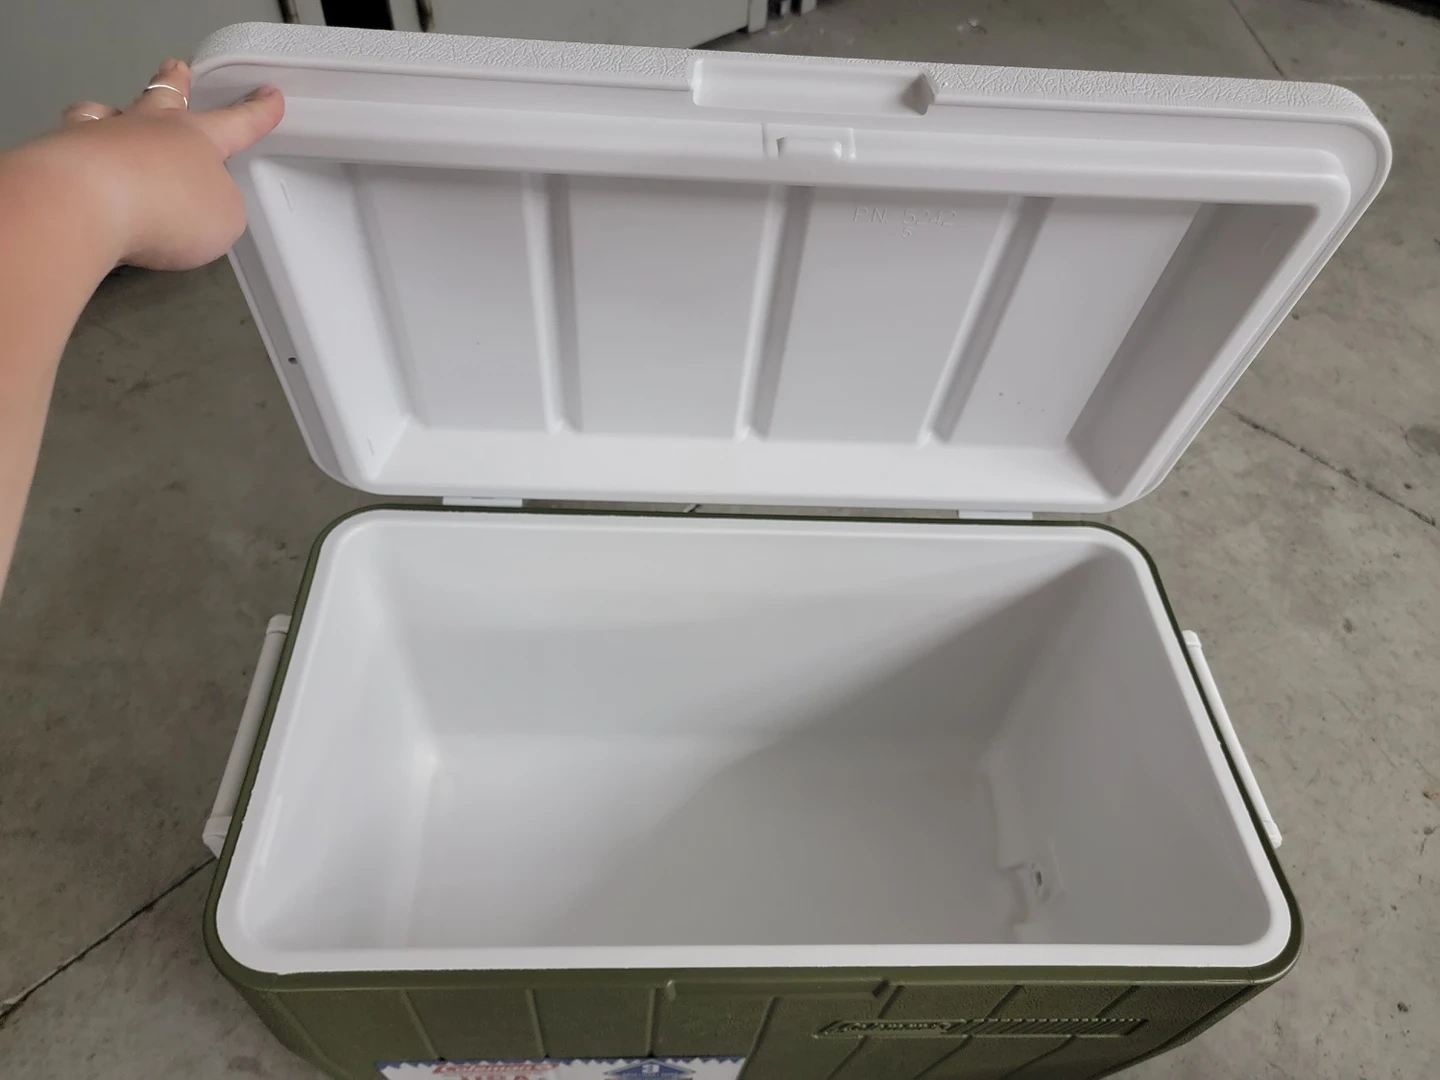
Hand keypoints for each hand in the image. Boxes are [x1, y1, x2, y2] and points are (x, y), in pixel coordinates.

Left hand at [36, 58, 282, 270]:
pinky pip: (73, 143)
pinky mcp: (62, 155)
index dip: (257, 112)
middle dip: (176, 83)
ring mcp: (101, 136)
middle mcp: (149, 127)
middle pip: (165, 96)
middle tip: (177, 71)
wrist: (87, 204)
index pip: (238, 122)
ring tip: (113, 113)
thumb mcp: (224, 217)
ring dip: (117, 112)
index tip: (269, 97)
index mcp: (198, 138)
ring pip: (110, 112)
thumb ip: (220, 205)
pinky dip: (79, 148)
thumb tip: (203, 204)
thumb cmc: (165, 205)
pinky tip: (81, 162)